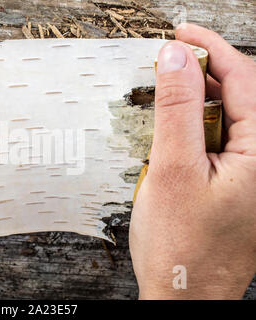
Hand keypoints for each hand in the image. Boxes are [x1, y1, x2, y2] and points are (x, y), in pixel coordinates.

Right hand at [130, 23, 255, 298]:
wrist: (184, 296)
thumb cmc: (181, 246)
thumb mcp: (172, 170)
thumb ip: (175, 109)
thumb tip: (174, 58)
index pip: (244, 78)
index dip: (210, 49)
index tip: (180, 33)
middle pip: (241, 95)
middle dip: (202, 75)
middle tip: (165, 67)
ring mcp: (255, 174)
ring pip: (229, 119)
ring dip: (196, 105)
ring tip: (164, 110)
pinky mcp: (240, 184)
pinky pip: (222, 142)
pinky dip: (197, 130)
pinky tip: (175, 140)